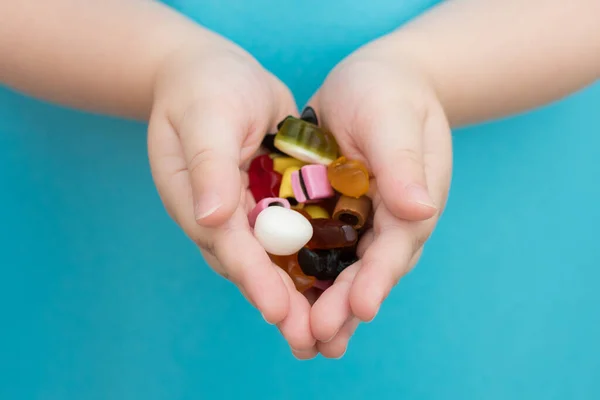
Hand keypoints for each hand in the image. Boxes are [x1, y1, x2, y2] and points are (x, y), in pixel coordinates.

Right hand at [147, 35, 316, 355]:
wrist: (210, 72)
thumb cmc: (202, 90)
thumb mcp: (205, 120)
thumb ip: (208, 167)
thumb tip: (212, 217)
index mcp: (199, 204)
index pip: (229, 247)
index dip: (255, 279)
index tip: (278, 310)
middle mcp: (223, 217)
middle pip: (255, 267)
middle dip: (282, 303)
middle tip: (312, 338)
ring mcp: (248, 210)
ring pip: (277, 259)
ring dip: (301, 291)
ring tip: (330, 327)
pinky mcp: (273, 198)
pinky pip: (294, 233)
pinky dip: (314, 257)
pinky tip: (342, 278)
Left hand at [306, 42, 452, 357]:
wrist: (376, 79)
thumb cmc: (390, 91)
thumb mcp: (394, 118)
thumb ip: (404, 162)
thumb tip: (421, 209)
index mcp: (412, 200)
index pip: (397, 245)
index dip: (378, 277)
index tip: (360, 307)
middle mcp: (388, 218)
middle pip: (369, 268)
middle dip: (345, 305)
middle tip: (321, 339)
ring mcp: (362, 219)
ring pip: (344, 268)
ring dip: (326, 304)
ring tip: (307, 340)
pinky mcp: (335, 212)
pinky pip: (319, 249)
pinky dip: (306, 276)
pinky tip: (287, 300)